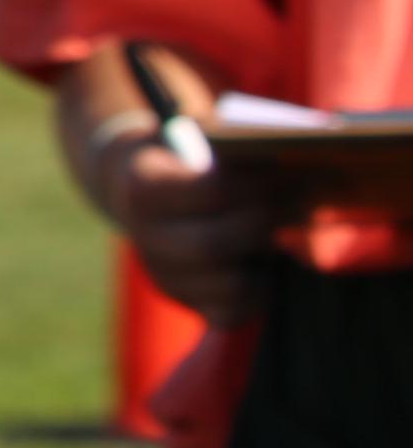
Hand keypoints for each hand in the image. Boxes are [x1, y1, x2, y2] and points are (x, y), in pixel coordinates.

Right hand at [59, 51, 281, 323]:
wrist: (138, 184)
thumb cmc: (187, 153)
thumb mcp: (199, 135)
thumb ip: (237, 143)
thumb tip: (307, 149)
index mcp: (142, 188)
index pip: (211, 192)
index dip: (260, 186)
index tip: (296, 175)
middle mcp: (144, 236)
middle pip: (215, 244)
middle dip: (268, 226)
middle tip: (308, 205)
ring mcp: (161, 273)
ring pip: (228, 286)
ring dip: (267, 264)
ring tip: (290, 235)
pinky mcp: (183, 299)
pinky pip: (232, 312)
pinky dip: (260, 293)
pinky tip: (268, 266)